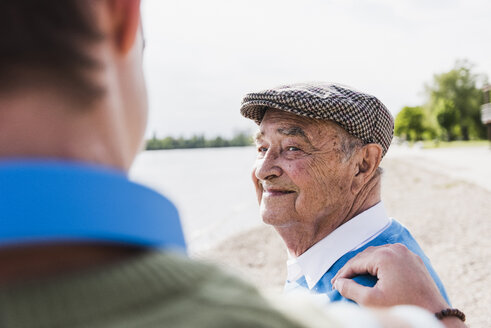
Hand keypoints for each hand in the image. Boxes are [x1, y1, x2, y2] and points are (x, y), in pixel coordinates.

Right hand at [331, 243, 446, 311]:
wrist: (436, 315)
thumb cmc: (403, 308)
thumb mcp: (372, 301)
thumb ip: (351, 290)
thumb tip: (339, 283)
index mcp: (384, 256)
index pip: (355, 262)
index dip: (343, 274)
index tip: (334, 284)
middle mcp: (396, 249)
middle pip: (366, 256)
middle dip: (353, 269)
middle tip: (341, 282)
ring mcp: (407, 253)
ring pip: (378, 254)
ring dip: (365, 265)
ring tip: (355, 277)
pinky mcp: (414, 260)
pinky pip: (391, 257)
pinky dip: (380, 264)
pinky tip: (374, 274)